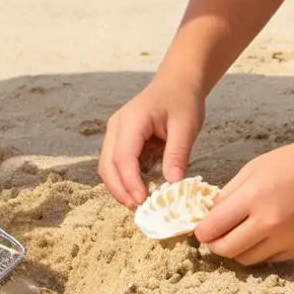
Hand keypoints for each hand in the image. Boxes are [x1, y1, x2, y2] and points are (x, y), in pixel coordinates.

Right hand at [97, 71, 206, 208]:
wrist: (176, 83)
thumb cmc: (182, 101)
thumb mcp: (186, 126)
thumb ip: (178, 153)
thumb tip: (173, 183)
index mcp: (132, 120)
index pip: (123, 156)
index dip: (130, 181)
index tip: (142, 201)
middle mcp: (117, 127)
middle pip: (107, 164)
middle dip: (119, 190)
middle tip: (138, 210)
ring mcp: (115, 133)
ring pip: (107, 166)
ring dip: (118, 187)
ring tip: (138, 205)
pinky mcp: (120, 140)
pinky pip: (115, 164)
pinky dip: (123, 180)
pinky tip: (138, 192)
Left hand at [192, 135, 293, 264]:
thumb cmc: (292, 163)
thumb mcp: (253, 169)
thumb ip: (229, 194)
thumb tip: (210, 216)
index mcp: (253, 197)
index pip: (214, 227)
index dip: (201, 232)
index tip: (199, 230)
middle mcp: (268, 223)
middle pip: (227, 250)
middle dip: (215, 245)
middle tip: (213, 237)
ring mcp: (286, 239)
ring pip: (247, 260)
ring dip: (236, 251)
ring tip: (235, 237)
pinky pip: (269, 260)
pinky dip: (259, 252)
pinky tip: (259, 238)